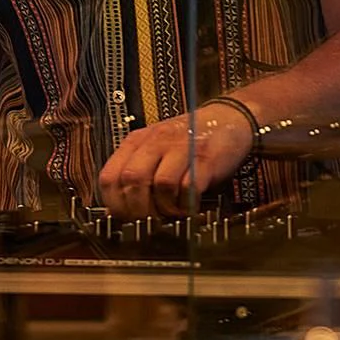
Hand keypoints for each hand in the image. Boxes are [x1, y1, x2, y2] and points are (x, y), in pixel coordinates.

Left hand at [95, 100, 256, 216]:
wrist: (229, 118)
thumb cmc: (189, 140)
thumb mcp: (155, 149)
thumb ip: (137, 172)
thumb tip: (122, 211)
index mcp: (137, 141)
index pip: (110, 177)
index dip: (115, 204)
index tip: (126, 218)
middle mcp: (156, 142)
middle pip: (132, 180)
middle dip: (139, 209)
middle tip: (151, 221)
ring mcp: (181, 148)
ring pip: (160, 184)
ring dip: (165, 208)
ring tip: (173, 212)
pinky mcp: (206, 159)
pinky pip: (189, 187)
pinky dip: (186, 204)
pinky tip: (189, 206)